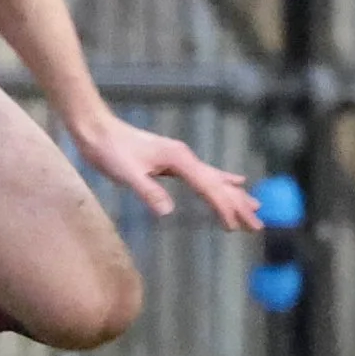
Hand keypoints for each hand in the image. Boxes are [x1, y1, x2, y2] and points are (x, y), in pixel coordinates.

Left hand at [70, 110, 262, 230]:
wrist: (96, 128)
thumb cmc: (109, 150)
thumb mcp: (126, 173)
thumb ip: (148, 191)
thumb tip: (167, 211)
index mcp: (179, 160)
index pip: (208, 188)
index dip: (223, 208)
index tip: (237, 226)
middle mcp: (185, 157)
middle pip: (219, 184)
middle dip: (239, 205)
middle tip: (257, 226)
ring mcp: (180, 158)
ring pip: (216, 179)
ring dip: (235, 195)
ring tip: (256, 208)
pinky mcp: (173, 160)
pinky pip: (205, 174)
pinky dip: (222, 181)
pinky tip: (234, 181)